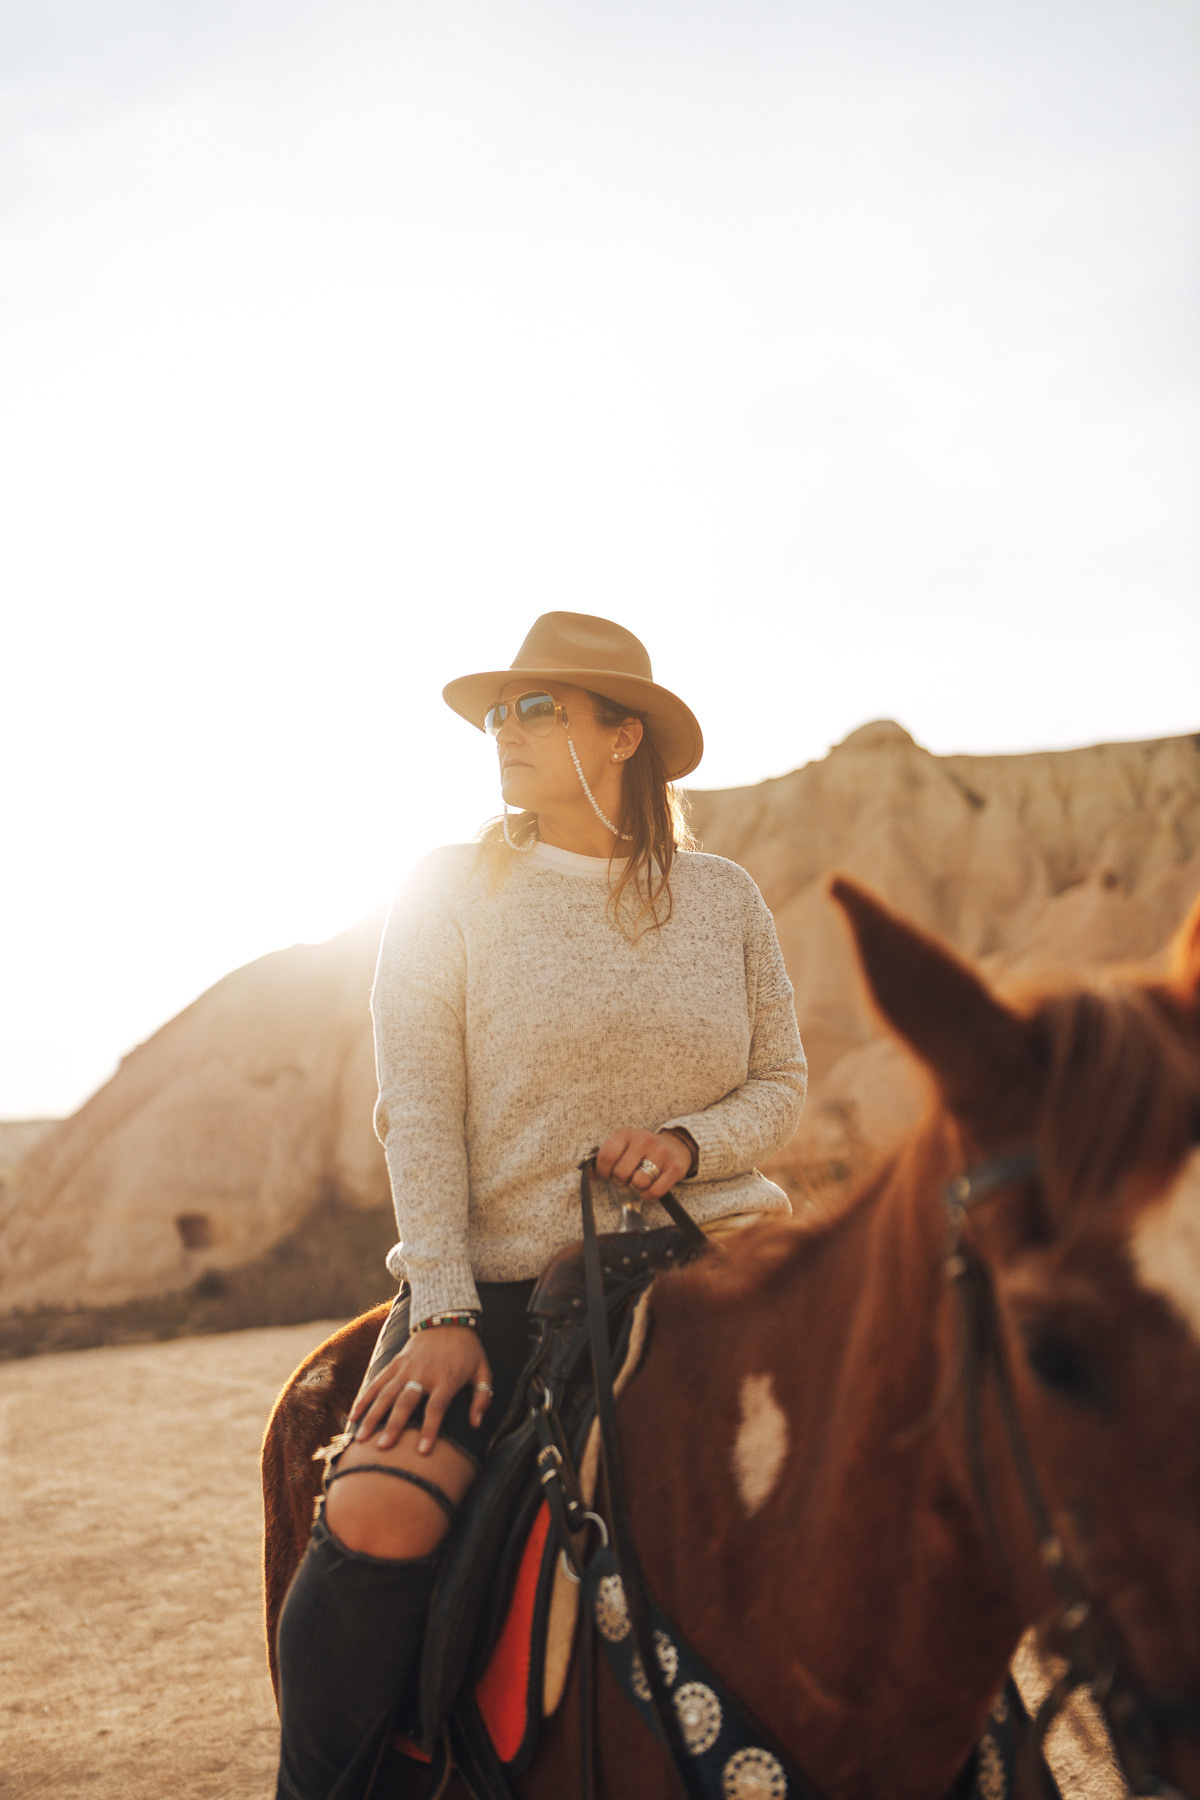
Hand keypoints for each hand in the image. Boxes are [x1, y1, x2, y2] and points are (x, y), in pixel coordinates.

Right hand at [348, 1324, 491, 1454]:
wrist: (448, 1318)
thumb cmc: (468, 1351)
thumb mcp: (483, 1371)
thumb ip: (482, 1398)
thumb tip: (476, 1424)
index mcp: (446, 1378)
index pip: (436, 1407)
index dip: (429, 1429)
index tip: (422, 1451)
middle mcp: (423, 1373)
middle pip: (405, 1402)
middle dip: (393, 1426)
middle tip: (383, 1448)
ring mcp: (406, 1367)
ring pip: (386, 1393)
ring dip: (373, 1416)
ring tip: (362, 1439)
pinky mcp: (395, 1362)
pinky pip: (377, 1382)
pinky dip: (365, 1399)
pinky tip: (354, 1416)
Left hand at [595, 1127, 693, 1202]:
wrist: (674, 1147)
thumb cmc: (641, 1151)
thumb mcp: (622, 1148)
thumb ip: (604, 1160)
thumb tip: (591, 1176)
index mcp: (626, 1133)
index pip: (606, 1157)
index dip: (603, 1172)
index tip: (608, 1174)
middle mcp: (644, 1140)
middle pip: (621, 1173)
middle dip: (620, 1180)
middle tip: (626, 1177)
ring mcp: (661, 1153)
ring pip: (638, 1182)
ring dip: (636, 1187)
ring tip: (639, 1180)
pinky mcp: (675, 1168)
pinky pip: (654, 1191)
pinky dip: (648, 1195)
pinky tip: (649, 1187)